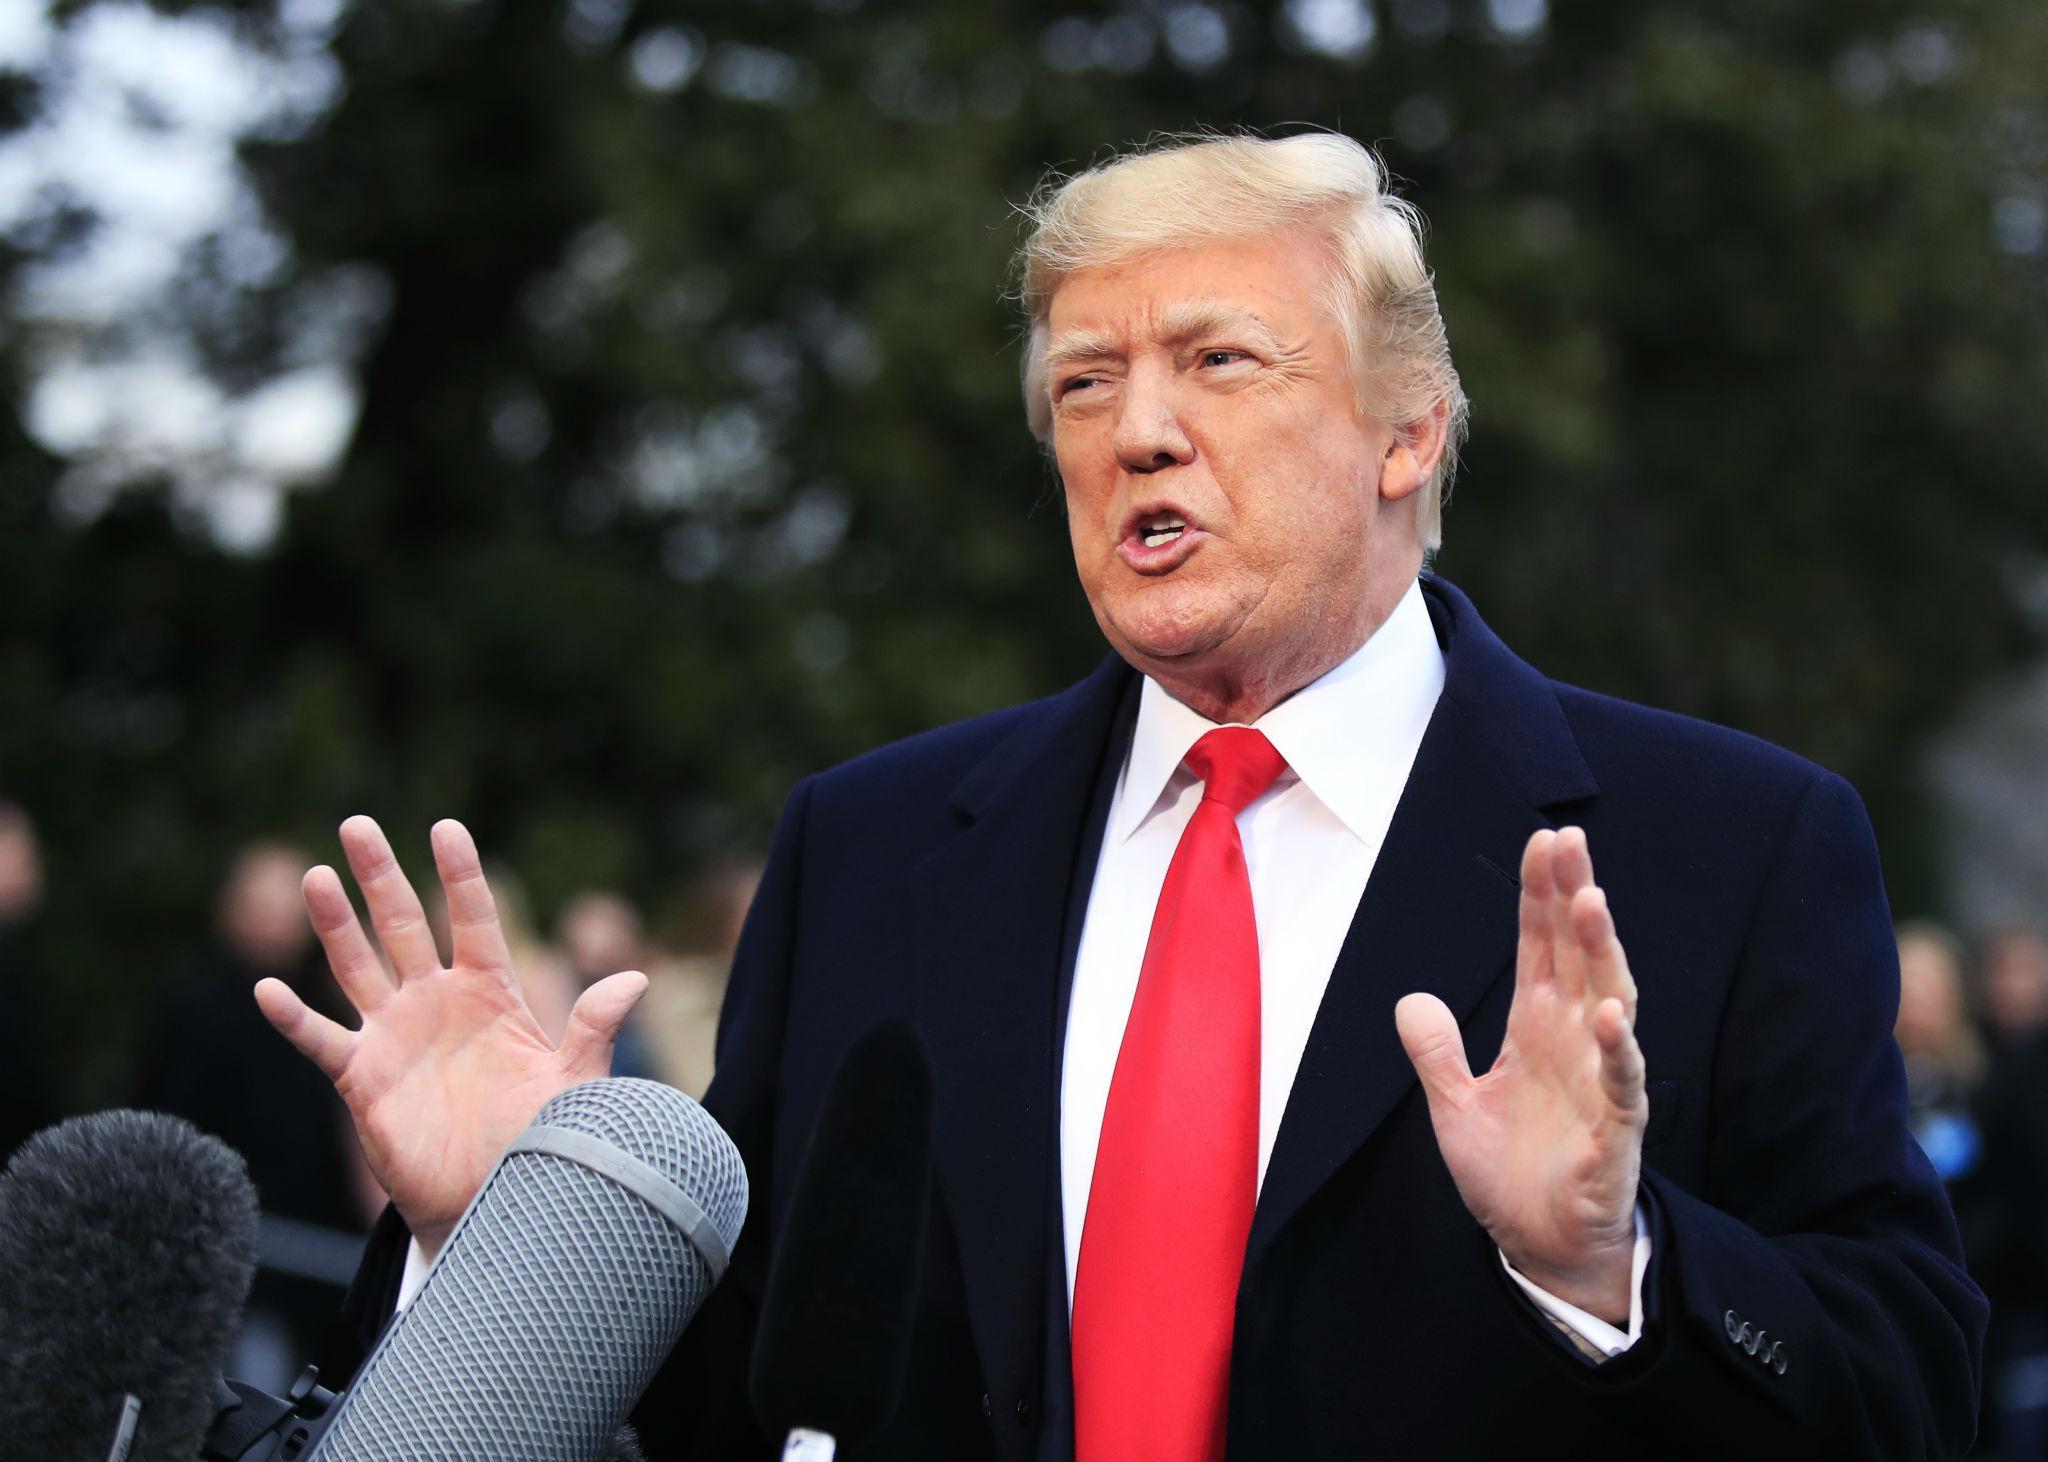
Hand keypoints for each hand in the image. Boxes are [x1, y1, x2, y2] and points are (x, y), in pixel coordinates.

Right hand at [254, 815, 646, 1257]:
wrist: (494, 1196)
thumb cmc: (538, 1135)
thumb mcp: (574, 1081)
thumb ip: (593, 1029)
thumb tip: (634, 979)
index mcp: (490, 991)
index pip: (473, 918)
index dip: (460, 874)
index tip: (446, 827)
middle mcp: (436, 1001)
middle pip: (403, 925)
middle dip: (381, 876)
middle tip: (358, 823)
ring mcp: (394, 1035)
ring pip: (357, 967)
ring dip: (336, 925)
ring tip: (317, 877)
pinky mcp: (362, 1077)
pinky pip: (322, 1041)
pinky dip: (294, 1019)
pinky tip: (268, 990)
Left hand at [1394, 826, 1645, 1320]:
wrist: (1541, 1247)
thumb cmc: (1511, 1172)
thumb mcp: (1455, 1106)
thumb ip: (1436, 1052)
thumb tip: (1410, 999)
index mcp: (1538, 1027)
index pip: (1541, 947)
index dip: (1540, 896)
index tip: (1542, 840)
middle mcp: (1575, 1040)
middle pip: (1579, 954)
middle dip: (1573, 896)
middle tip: (1568, 842)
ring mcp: (1601, 1080)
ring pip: (1611, 1000)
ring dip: (1602, 952)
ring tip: (1589, 900)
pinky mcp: (1617, 1129)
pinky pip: (1624, 1082)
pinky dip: (1620, 1048)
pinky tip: (1612, 1015)